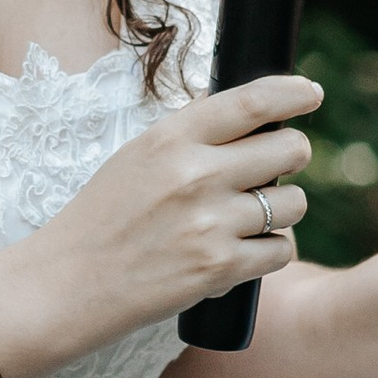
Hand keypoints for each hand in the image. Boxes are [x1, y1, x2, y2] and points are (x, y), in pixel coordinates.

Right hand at [32, 74, 314, 332]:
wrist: (66, 284)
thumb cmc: (104, 218)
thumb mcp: (138, 157)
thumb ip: (191, 138)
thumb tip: (253, 117)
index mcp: (171, 138)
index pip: (253, 102)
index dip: (293, 94)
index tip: (311, 93)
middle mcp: (195, 175)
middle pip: (291, 150)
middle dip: (292, 157)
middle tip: (273, 169)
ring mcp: (210, 224)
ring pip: (293, 204)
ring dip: (281, 211)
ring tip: (248, 219)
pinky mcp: (219, 269)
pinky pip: (281, 251)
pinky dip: (269, 252)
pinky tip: (241, 252)